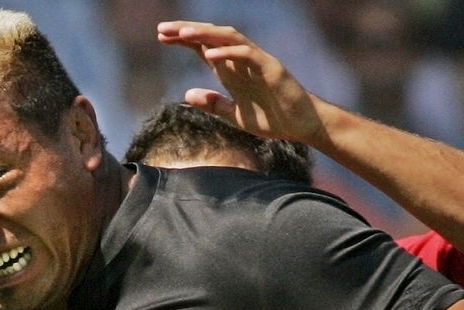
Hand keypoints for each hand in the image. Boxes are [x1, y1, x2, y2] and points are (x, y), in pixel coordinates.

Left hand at [157, 21, 323, 143]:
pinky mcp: (270, 67)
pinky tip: (208, 56)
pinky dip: (227, 53)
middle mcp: (242, 61)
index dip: (183, 40)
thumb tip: (187, 94)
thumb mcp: (236, 116)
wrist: (302, 126)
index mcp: (232, 70)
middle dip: (187, 31)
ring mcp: (257, 61)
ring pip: (228, 38)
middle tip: (163, 30)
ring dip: (205, 34)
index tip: (161, 37)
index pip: (204, 47)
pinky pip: (247, 54)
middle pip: (212, 37)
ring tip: (182, 34)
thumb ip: (214, 104)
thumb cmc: (274, 120)